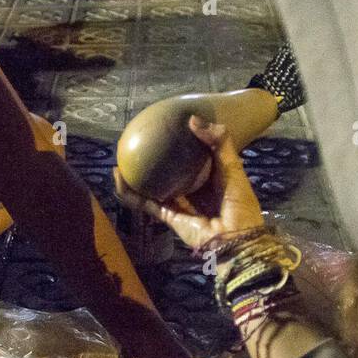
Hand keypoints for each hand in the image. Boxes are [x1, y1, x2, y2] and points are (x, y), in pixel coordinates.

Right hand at [114, 115, 264, 250]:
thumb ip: (218, 141)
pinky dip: (130, 193)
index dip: (176, 145)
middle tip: (137, 143)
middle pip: (166, 171)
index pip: (188, 157)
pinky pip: (145, 203)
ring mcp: (177, 203)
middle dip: (151, 160)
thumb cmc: (238, 202)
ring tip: (120, 159)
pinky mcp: (168, 215)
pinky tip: (118, 178)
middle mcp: (189, 188)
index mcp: (207, 176)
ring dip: (133, 176)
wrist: (236, 237)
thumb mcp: (232, 165)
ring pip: (150, 187)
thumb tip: (192, 120)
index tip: (164, 129)